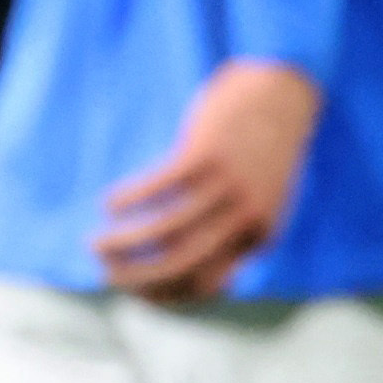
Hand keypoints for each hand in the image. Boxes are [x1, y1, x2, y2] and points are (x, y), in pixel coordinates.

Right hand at [98, 61, 319, 301]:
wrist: (287, 88)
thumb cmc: (267, 147)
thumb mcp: (266, 200)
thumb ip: (241, 235)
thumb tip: (211, 276)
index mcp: (260, 235)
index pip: (206, 284)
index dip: (164, 294)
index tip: (134, 290)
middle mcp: (245, 216)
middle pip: (181, 264)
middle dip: (137, 278)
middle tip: (106, 275)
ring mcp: (227, 185)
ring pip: (164, 229)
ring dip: (123, 242)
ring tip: (96, 243)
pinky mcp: (208, 152)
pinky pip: (159, 187)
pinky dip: (129, 199)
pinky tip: (110, 203)